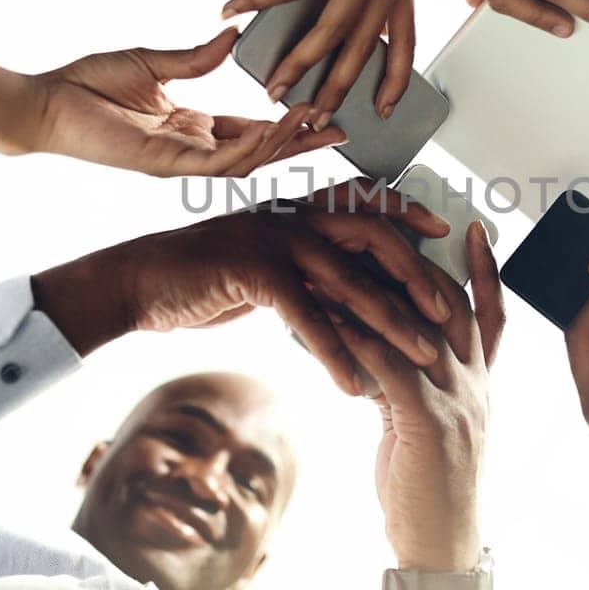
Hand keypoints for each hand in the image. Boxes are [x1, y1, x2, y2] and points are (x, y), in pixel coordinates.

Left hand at [29, 29, 345, 176]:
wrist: (45, 102)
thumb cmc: (87, 84)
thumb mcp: (153, 62)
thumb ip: (196, 58)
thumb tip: (232, 36)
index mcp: (191, 127)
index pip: (251, 129)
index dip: (287, 124)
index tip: (321, 110)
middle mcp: (192, 148)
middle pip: (261, 150)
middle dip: (302, 142)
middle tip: (343, 129)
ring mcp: (180, 160)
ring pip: (247, 160)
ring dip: (284, 143)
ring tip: (317, 122)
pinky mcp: (165, 163)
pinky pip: (218, 161)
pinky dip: (250, 147)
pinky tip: (275, 131)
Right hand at [32, 183, 456, 395]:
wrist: (139, 283)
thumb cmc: (200, 277)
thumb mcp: (262, 267)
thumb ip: (304, 269)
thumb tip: (346, 288)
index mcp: (298, 211)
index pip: (367, 205)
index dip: (408, 215)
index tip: (446, 232)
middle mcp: (292, 216)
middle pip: (373, 237)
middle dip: (417, 275)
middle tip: (449, 314)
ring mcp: (272, 239)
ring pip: (349, 279)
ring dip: (390, 322)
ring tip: (421, 357)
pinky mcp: (251, 270)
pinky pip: (307, 314)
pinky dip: (335, 351)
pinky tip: (355, 384)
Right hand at [222, 0, 417, 127]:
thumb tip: (334, 7)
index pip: (405, 39)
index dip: (394, 76)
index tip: (383, 109)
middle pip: (365, 46)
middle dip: (337, 88)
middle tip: (314, 115)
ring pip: (332, 31)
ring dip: (299, 63)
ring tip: (275, 87)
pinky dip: (258, 0)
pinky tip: (231, 11)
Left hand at [326, 223, 503, 589]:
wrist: (441, 554)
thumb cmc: (428, 498)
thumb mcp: (427, 434)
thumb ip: (414, 392)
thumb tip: (382, 365)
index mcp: (482, 387)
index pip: (488, 313)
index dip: (483, 269)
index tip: (470, 227)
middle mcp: (476, 385)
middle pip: (452, 302)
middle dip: (424, 258)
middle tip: (391, 219)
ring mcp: (457, 402)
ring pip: (417, 326)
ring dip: (374, 288)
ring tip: (338, 256)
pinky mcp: (429, 423)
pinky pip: (391, 365)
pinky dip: (359, 335)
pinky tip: (329, 315)